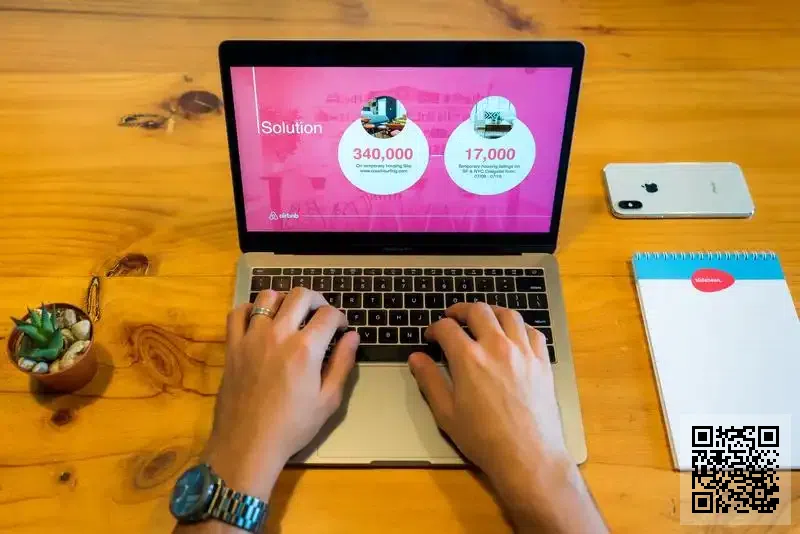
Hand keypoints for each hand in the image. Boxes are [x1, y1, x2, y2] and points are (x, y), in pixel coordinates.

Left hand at [204, 288, 357, 500]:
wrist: (248, 443)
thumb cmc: (293, 426)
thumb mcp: (328, 400)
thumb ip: (342, 363)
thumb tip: (352, 336)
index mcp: (306, 348)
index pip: (328, 314)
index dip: (340, 317)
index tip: (341, 329)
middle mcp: (279, 334)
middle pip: (300, 295)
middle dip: (316, 300)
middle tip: (320, 314)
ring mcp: (252, 337)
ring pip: (268, 296)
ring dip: (284, 299)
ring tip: (290, 313)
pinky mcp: (233, 346)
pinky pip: (238, 313)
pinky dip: (250, 309)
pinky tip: (259, 320)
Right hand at [408, 303, 605, 532]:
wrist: (527, 456)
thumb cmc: (484, 438)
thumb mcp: (446, 413)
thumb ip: (430, 380)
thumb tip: (416, 359)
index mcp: (468, 358)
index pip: (446, 328)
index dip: (434, 328)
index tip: (432, 336)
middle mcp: (497, 347)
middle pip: (478, 311)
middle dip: (461, 310)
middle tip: (453, 317)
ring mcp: (523, 352)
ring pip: (508, 314)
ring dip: (491, 312)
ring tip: (483, 318)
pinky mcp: (542, 362)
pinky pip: (532, 331)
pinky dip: (520, 326)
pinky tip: (514, 333)